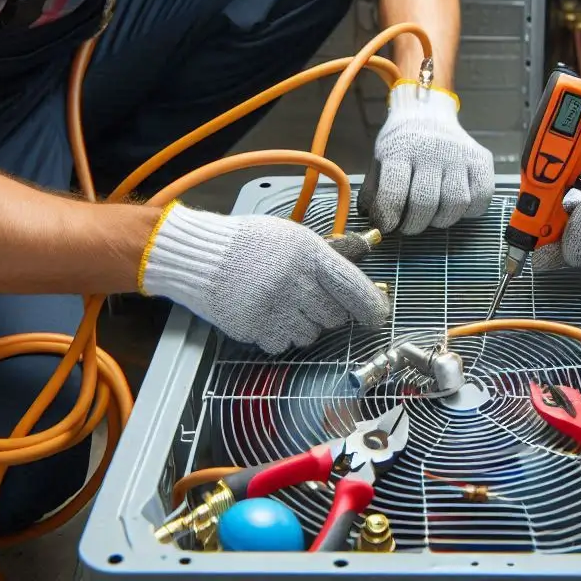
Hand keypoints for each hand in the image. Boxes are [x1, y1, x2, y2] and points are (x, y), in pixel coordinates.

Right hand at [139, 204, 388, 354]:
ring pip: (310, 334)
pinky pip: (284, 344)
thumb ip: (329, 252)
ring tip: (284, 304)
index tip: (378, 315)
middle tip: (310, 298)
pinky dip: (280, 335)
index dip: (370, 305)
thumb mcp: (294, 236)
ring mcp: (274, 308)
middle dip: (328, 311)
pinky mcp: (255, 329)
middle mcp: (294, 282)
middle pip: (333, 316)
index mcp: (308, 253)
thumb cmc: (251, 242)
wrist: (202, 257)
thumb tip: (369, 248)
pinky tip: (267, 314)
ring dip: (304, 325)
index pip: (351, 285)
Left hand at [358, 82, 494, 234]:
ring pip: (456, 203)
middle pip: (425, 202)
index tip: (387, 227)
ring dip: (441, 220)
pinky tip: (455, 206)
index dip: (389, 216)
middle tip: (409, 227)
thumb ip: (375, 192)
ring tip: (432, 217)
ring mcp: (460, 154)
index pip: (394, 192)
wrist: (427, 113)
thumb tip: (376, 225)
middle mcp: (432, 149)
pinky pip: (482, 197)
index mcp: (400, 149)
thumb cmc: (401, 144)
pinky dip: (469, 211)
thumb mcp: (379, 160)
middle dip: (414, 225)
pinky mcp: (481, 159)